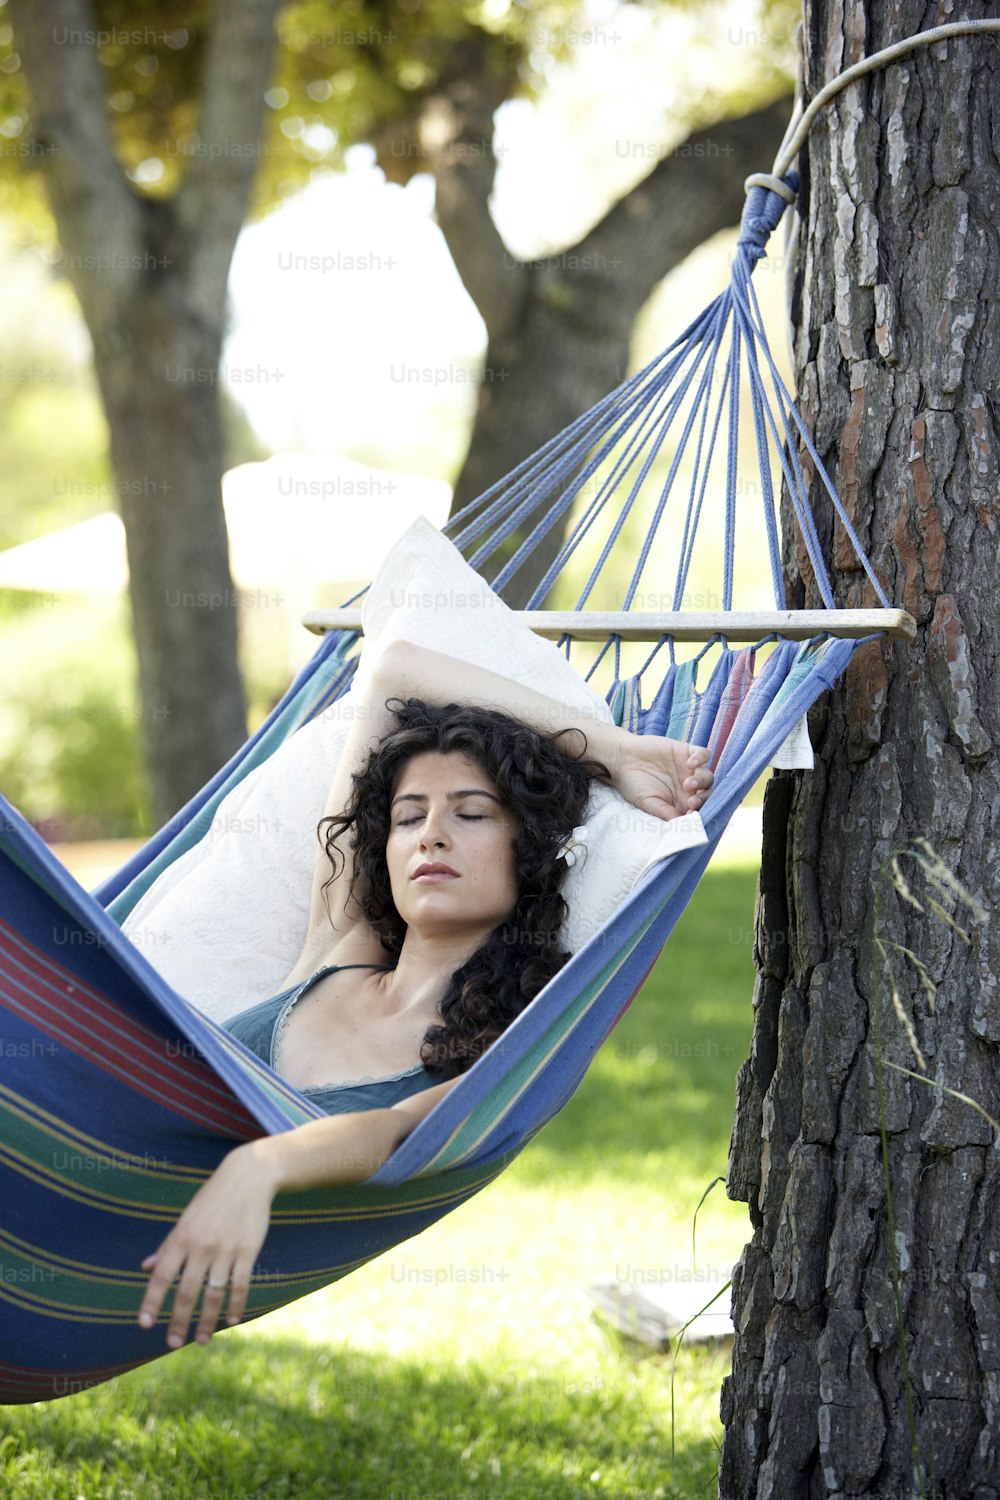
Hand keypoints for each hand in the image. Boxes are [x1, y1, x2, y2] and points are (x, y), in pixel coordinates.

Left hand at [137, 1144, 276, 1348]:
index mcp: (182, 1237)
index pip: (161, 1275)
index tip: (144, 1325)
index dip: (152, 1301)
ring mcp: (226, 1249)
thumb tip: (145, 1268)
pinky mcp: (248, 1250)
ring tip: (201, 1341)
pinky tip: (232, 1321)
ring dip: (207, 1321)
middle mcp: (201, 1245)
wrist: (248, 1177)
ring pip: (214, 1294)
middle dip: (179, 1322)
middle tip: (172, 1344)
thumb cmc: (212, 1200)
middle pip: (187, 1291)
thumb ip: (167, 1246)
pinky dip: (236, 1305)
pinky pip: (240, 1285)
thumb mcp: (186, 1219)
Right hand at [612, 732, 712, 820]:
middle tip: (692, 802)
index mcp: (681, 802)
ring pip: (707, 776)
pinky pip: (704, 754)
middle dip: (703, 799)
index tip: (691, 816)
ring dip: (702, 781)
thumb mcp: (647, 802)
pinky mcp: (686, 752)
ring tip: (689, 783)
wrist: (621, 759)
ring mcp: (689, 769)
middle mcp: (689, 787)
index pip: (699, 810)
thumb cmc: (633, 784)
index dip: (700, 814)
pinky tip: (690, 763)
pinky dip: (701, 758)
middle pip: (707, 794)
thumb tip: (681, 825)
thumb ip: (665, 812)